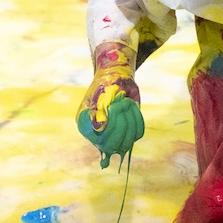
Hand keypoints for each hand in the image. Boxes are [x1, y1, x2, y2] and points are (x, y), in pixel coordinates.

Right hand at [76, 42, 143, 167]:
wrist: (117, 77)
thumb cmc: (106, 83)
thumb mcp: (102, 93)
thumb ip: (98, 110)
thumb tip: (98, 128)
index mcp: (85, 126)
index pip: (99, 139)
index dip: (111, 125)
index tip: (115, 106)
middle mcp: (97, 135)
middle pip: (113, 145)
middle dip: (122, 125)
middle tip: (124, 103)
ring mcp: (113, 136)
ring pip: (127, 142)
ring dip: (131, 119)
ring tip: (126, 102)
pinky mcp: (127, 133)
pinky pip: (137, 134)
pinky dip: (137, 118)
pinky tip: (131, 107)